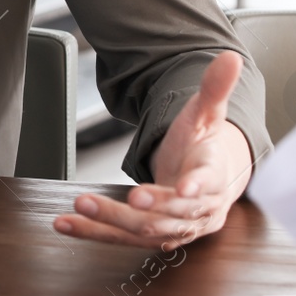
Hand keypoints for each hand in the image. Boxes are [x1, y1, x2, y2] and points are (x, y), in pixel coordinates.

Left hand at [55, 52, 251, 249]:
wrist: (207, 179)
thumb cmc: (203, 147)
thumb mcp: (207, 114)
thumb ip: (214, 87)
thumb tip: (229, 57)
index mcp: (214, 178)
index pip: (208, 184)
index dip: (196, 187)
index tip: (182, 188)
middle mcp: (198, 210)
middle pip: (172, 213)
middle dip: (146, 207)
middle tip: (124, 197)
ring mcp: (175, 228)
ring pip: (144, 230)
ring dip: (111, 221)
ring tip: (80, 207)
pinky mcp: (151, 236)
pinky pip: (121, 238)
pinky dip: (94, 233)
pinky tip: (66, 225)